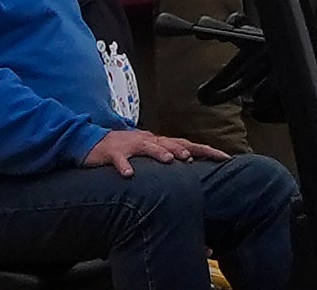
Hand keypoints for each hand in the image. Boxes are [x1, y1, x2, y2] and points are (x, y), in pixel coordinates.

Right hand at [84, 130, 220, 173]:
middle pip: (172, 143)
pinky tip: (130, 175)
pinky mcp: (112, 153)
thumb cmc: (124, 148)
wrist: (91, 141)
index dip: (206, 149)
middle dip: (187, 149)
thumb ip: (165, 155)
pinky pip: (119, 160)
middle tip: (200, 156)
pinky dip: (124, 166)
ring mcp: (130, 145)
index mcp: (158, 142)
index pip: (187, 144)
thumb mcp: (147, 151)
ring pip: (148, 147)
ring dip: (159, 153)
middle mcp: (148, 140)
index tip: (225, 157)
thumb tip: (189, 163)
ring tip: (170, 161)